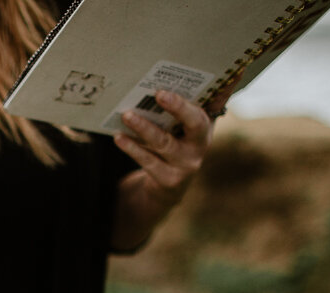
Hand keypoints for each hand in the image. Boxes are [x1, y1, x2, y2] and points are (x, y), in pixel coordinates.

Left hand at [113, 78, 237, 205]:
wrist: (170, 183)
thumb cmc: (176, 143)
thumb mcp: (185, 124)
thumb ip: (189, 102)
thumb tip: (206, 72)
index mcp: (206, 126)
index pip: (209, 107)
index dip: (201, 96)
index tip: (175, 87)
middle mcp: (201, 145)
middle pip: (194, 124)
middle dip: (177, 107)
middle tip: (157, 93)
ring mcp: (186, 164)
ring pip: (164, 143)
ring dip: (144, 127)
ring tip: (126, 115)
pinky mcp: (169, 179)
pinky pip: (148, 161)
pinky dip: (132, 148)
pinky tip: (119, 137)